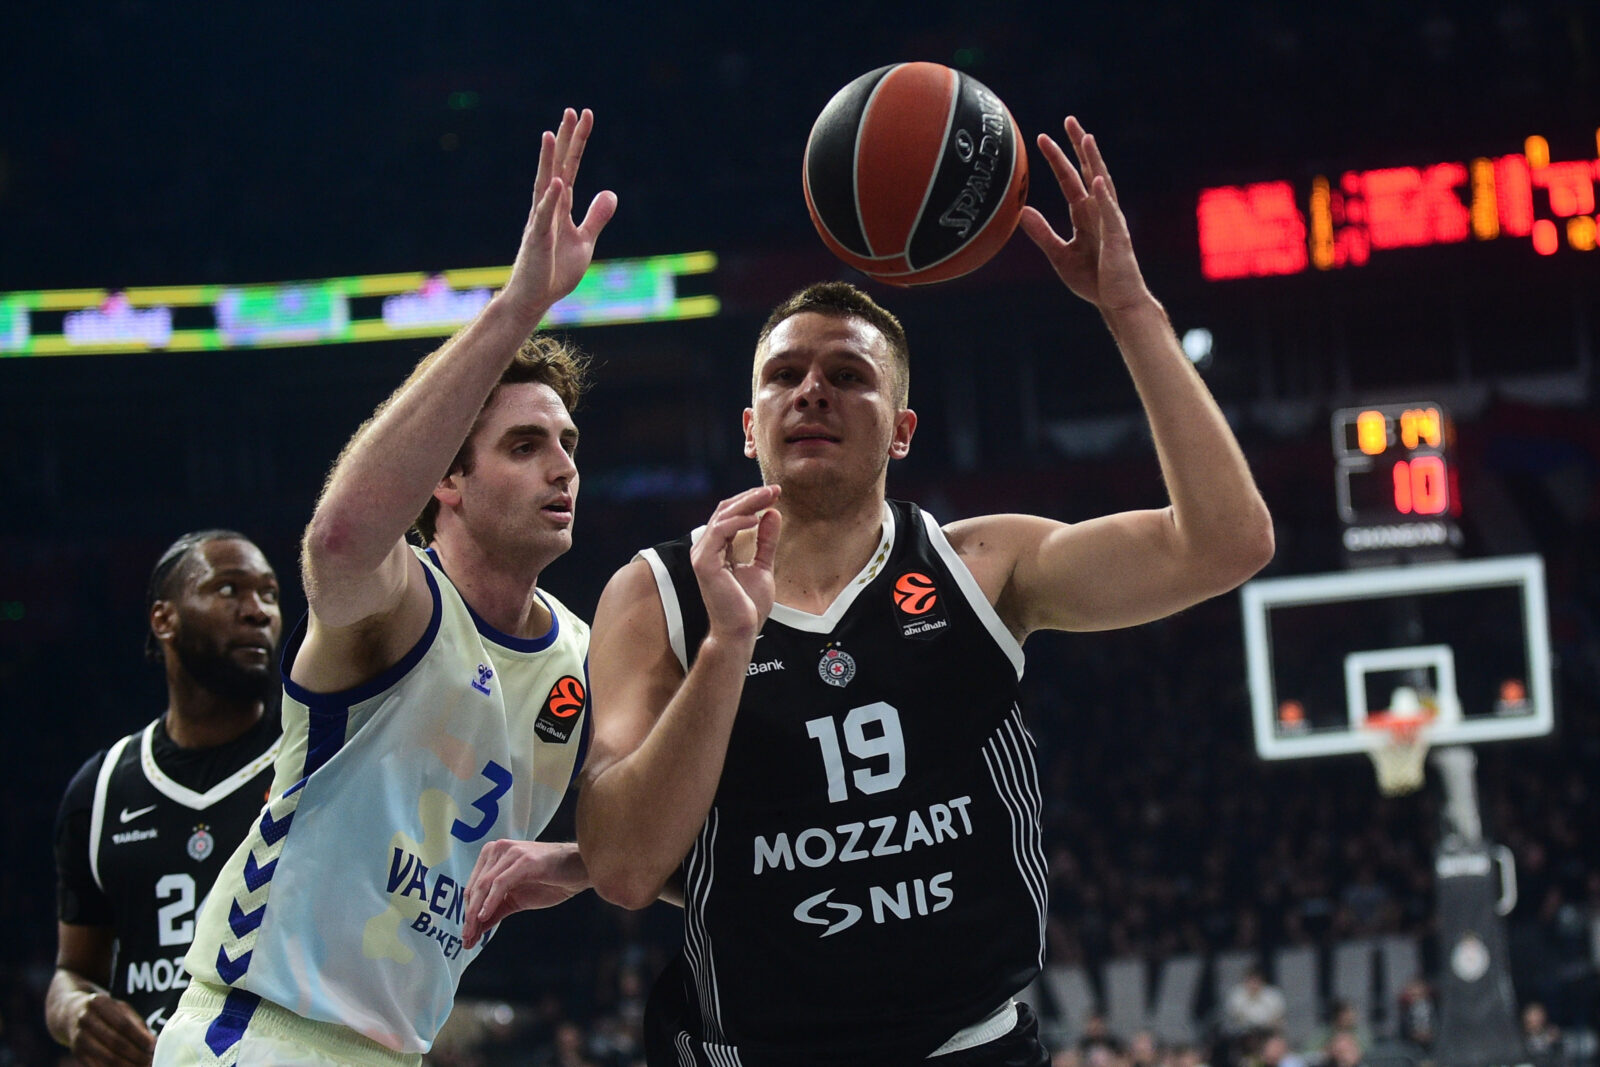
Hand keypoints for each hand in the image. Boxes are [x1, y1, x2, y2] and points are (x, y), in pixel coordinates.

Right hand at [69, 991, 154, 1066]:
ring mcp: (78, 1038)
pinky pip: (96, 1066)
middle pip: (115, 1042)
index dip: (139, 1037)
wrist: (72, 1014)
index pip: (123, 1024)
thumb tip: (152, 1044)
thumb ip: (136, 1024)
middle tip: (150, 1061)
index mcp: (99, 1003)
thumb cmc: (105, 1012)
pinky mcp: (76, 1053)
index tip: (153, 1046)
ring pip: (106, 1057)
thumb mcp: (120, 1009)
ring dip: (127, 1065)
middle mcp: (85, 1019)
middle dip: (136, 1054)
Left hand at [461, 840, 588, 948]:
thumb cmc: (551, 881)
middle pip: (475, 887)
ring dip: (475, 913)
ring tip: (472, 933)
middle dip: (468, 916)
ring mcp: (511, 853)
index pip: (473, 887)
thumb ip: (496, 910)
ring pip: (484, 885)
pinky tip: (484, 917)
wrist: (579, 871)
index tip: (465, 935)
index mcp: (494, 855)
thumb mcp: (517, 899)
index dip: (467, 912)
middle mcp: (499, 849)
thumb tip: (475, 930)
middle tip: (466, 939)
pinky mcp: (523, 860)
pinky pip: (500, 883)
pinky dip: (490, 901)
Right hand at [502, 108, 618, 319]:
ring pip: (545, 184)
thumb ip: (596, 217)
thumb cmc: (555, 271)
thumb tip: (610, 192)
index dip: (578, 141)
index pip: (570, 167)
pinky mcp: (538, 240)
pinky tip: (557, 182)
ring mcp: (541, 221)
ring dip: (548, 160)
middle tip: (571, 110)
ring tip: (550, 133)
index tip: (586, 115)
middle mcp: (548, 207)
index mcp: (561, 206)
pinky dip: (551, 199)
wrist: (534, 298)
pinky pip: (544, 216)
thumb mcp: (585, 241)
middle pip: (557, 167)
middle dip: (565, 140)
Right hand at [690, 486, 781, 642]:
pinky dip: (738, 521)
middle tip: (774, 489)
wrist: (741, 631)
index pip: (730, 514)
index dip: (751, 501)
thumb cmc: (748, 605)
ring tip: (769, 497)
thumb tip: (773, 513)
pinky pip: (719, 532)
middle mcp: (705, 548)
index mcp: (716, 548)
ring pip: (722, 516)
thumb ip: (766, 541)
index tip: (775, 493)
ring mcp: (702, 555)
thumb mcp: (763, 566)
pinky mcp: (704, 563)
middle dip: (751, 496)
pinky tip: (757, 517)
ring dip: (747, 503)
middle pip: (725, 510)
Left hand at [1018, 116, 1151, 313]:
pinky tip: (1097, 180)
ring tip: (1086, 138)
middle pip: (1088, 172)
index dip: (1057, 159)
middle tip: (1068, 119)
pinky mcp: (1118, 239)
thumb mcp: (1059, 255)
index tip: (1042, 137)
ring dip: (1094, 161)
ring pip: (1103, 184)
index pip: (1070, 180)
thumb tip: (1022, 212)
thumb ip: (1042, 233)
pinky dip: (1103, 196)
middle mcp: (1099, 213)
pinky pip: (1110, 214)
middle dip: (1078, 146)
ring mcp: (1111, 223)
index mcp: (1085, 216)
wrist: (1117, 303)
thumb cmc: (1093, 280)